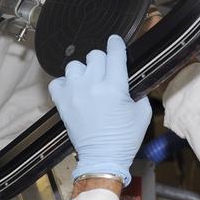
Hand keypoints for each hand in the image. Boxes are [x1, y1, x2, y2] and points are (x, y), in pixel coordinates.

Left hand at [49, 35, 150, 185]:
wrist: (103, 158)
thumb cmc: (125, 138)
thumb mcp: (143, 113)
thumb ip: (137, 92)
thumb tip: (130, 81)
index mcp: (115, 87)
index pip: (114, 53)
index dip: (116, 44)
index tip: (115, 42)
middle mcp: (92, 86)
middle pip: (95, 55)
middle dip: (102, 61)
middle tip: (106, 73)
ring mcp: (74, 93)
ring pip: (75, 65)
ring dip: (83, 71)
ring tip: (88, 82)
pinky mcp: (62, 103)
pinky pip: (57, 82)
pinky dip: (65, 83)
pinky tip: (74, 90)